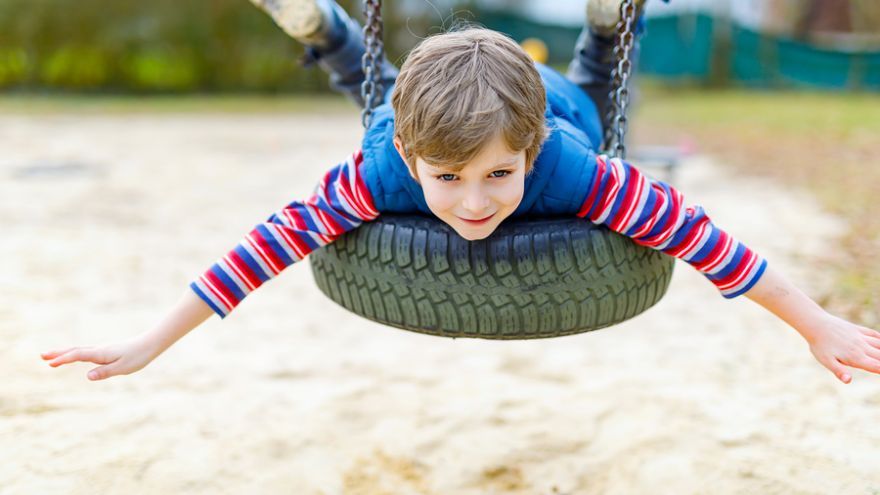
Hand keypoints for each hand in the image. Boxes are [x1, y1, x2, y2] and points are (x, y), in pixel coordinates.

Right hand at [41, 334, 160, 380]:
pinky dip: (74, 353)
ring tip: (50, 356)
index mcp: (101, 353)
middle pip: (74, 350)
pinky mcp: (105, 352)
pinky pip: (85, 352)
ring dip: (64, 353)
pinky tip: (71, 357)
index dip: (64, 359)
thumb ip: (105, 372)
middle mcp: (99, 350)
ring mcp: (101, 350)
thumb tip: (87, 376)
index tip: (50, 363)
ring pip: (79, 350)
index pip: (78, 356)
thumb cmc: (138, 357)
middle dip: (58, 353)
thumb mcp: (123, 368)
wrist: (149, 344)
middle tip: (41, 356)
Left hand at [803, 313, 879, 383]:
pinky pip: (874, 334)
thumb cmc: (820, 345)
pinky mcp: (857, 329)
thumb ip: (839, 371)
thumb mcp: (826, 361)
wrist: (815, 324)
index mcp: (855, 357)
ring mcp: (860, 337)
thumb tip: (848, 381)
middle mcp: (861, 347)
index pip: (877, 366)